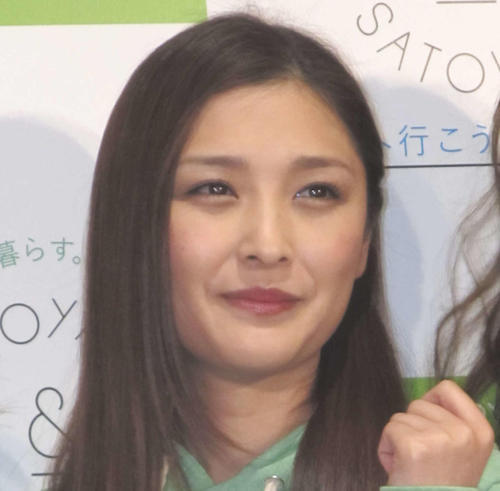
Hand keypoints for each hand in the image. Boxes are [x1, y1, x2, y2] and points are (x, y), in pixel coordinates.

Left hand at [378, 380, 493, 485]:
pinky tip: (399, 465)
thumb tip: (429, 398)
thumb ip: (451, 422)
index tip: (427, 418)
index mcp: (480, 431)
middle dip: (413, 425)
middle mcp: (463, 433)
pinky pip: (390, 428)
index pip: (449, 389)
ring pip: (401, 416)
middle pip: (419, 403)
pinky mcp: (413, 445)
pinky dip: (387, 445)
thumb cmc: (443, 481)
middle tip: (421, 453)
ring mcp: (438, 438)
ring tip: (412, 462)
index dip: (431, 398)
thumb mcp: (462, 449)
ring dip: (400, 437)